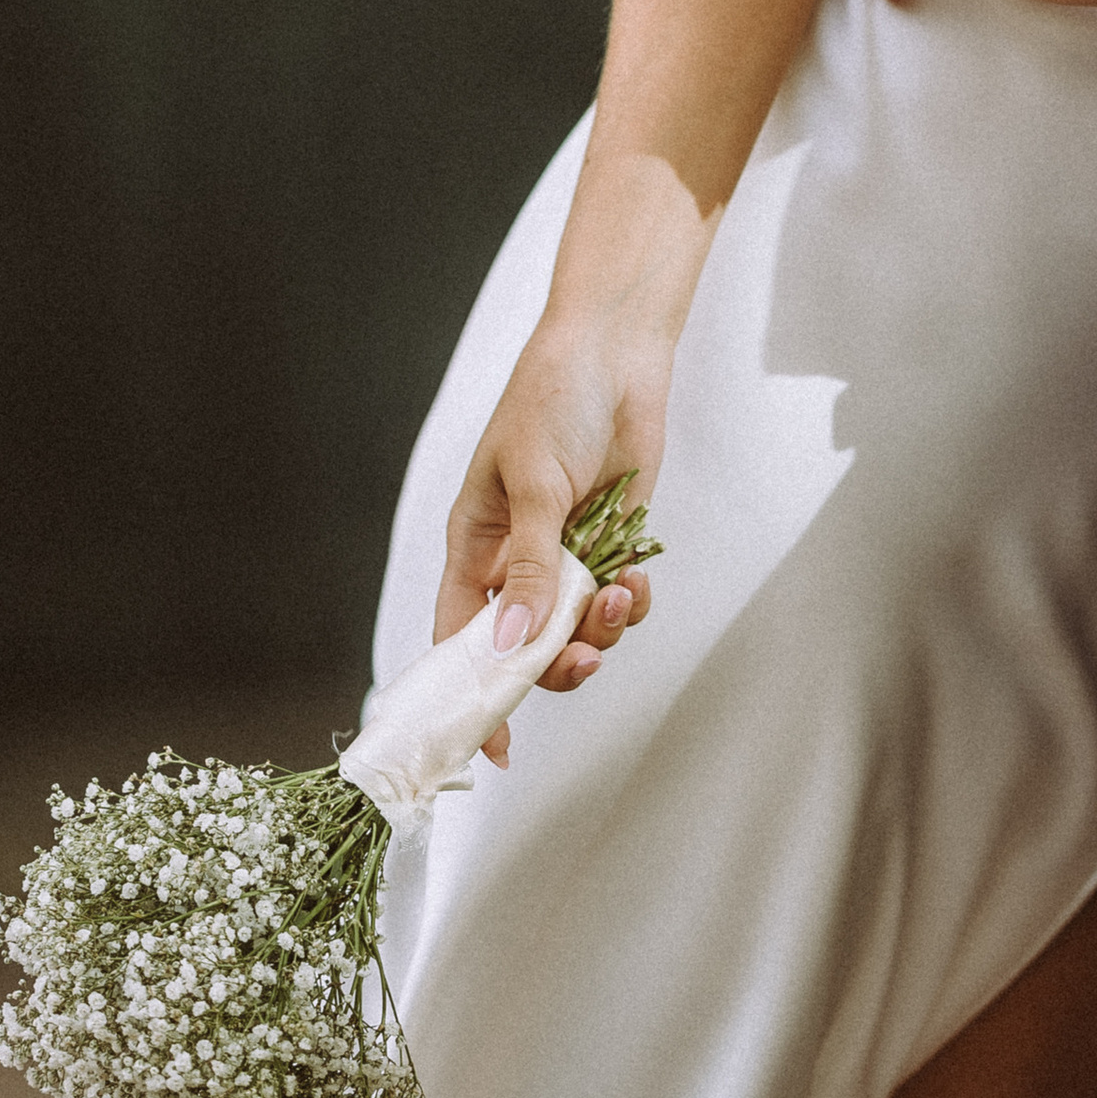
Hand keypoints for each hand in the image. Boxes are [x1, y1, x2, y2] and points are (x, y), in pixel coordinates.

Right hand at [435, 325, 660, 763]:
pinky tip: (637, 580)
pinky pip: (618, 600)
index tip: (490, 748)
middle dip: (554, 667)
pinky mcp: (613, 541)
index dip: (470, 695)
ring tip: (619, 596)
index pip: (459, 640)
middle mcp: (517, 562)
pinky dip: (630, 603)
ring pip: (577, 632)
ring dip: (599, 632)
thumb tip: (513, 645)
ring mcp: (567, 555)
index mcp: (474, 548)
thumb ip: (529, 566)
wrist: (615, 349)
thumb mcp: (532, 483)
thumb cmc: (550, 398)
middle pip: (525, 650)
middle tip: (584, 661)